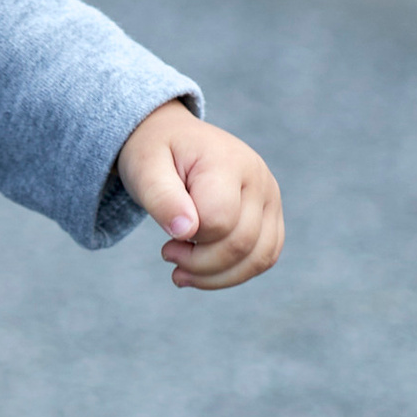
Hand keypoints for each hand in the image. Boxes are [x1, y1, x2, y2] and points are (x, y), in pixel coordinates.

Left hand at [116, 101, 283, 290]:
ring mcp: (270, 198)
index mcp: (228, 160)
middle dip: (199, 263)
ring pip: (259, 258)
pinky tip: (203, 271)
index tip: (167, 235)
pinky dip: (233, 273)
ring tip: (183, 271)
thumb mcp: (144, 167)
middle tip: (168, 255)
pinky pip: (264, 257)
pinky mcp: (272, 217)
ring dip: (217, 276)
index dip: (189, 237)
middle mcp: (259, 178)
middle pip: (241, 243)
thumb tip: (185, 231)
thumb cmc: (157, 153)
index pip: (219, 218)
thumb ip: (161, 197)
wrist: (174, 139)